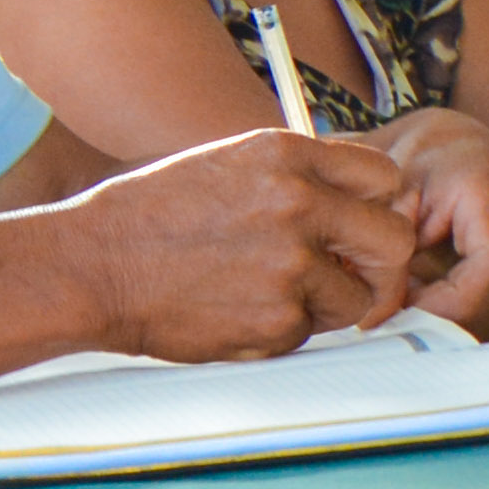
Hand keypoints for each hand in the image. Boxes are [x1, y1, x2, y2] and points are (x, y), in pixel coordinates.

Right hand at [62, 129, 423, 358]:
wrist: (94, 265)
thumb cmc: (154, 215)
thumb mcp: (230, 164)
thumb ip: (297, 176)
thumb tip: (359, 199)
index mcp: (286, 155)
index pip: (384, 177)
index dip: (380, 207)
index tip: (363, 227)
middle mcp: (297, 203)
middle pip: (393, 241)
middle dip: (378, 266)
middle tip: (351, 276)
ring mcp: (290, 264)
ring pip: (356, 299)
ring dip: (326, 305)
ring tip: (271, 295)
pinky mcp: (276, 318)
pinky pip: (308, 333)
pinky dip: (282, 331)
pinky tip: (237, 311)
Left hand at [355, 109, 488, 337]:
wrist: (466, 153)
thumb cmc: (424, 167)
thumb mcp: (391, 192)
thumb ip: (388, 248)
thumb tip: (382, 314)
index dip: (447, 305)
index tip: (398, 311)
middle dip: (435, 321)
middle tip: (392, 308)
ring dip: (448, 323)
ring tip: (413, 293)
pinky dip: (465, 320)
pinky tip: (439, 295)